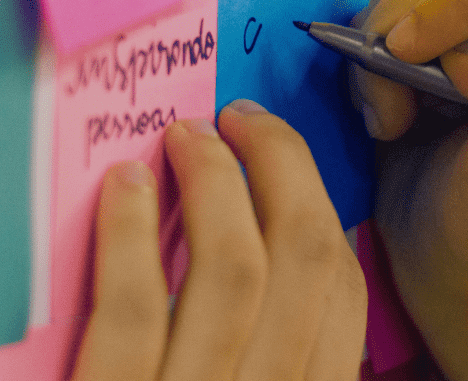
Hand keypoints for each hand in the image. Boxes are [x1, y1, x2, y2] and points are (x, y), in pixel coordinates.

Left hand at [71, 100, 366, 380]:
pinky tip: (123, 186)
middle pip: (303, 260)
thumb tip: (256, 241)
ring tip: (185, 136)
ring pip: (232, 272)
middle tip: (238, 120)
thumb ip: (259, 348)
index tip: (280, 160)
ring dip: (213, 181)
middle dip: (280, 165)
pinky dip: (130, 234)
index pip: (344, 294)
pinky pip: (135, 310)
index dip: (319, 208)